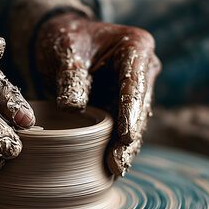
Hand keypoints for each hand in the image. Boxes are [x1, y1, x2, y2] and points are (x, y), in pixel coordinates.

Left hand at [35, 12, 160, 175]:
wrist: (64, 40)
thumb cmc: (66, 38)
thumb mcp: (65, 49)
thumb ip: (71, 76)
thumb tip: (73, 108)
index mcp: (135, 46)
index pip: (134, 82)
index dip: (130, 110)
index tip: (126, 135)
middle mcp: (144, 69)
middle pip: (139, 108)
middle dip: (130, 138)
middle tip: (117, 163)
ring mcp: (137, 89)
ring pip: (135, 123)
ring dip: (125, 148)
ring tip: (115, 169)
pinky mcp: (125, 106)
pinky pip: (124, 128)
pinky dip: (117, 146)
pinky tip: (111, 167)